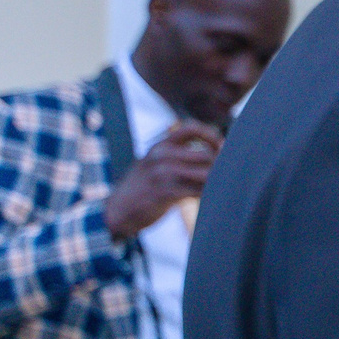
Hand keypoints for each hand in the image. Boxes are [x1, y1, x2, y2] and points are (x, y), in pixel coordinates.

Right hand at [104, 121, 222, 239]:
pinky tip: (206, 200)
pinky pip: (199, 191)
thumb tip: (215, 155)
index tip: (221, 149)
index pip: (191, 128)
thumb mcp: (154, 164)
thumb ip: (177, 156)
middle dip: (219, 167)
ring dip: (216, 183)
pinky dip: (208, 195)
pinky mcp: (166, 193)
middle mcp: (161, 156)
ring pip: (207, 173)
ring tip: (215, 190)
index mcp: (159, 146)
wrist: (117, 211)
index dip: (211, 136)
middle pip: (206, 155)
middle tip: (222, 179)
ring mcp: (163, 174)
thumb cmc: (142, 188)